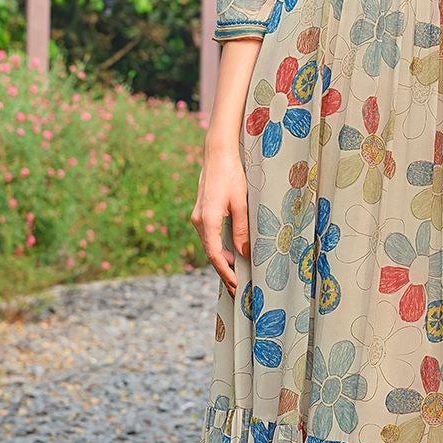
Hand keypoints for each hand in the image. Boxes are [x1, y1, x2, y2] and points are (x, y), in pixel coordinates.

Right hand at [196, 145, 250, 293]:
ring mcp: (198, 217)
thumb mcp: (241, 203)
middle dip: (223, 271)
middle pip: (210, 253)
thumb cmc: (231, 175)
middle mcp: (199, 221)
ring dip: (222, 260)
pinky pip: (210, 236)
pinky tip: (230, 254)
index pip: (215, 254)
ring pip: (210, 245)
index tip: (235, 285)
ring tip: (235, 275)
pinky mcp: (202, 212)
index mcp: (207, 220)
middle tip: (236, 288)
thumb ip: (241, 229)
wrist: (217, 154)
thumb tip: (243, 253)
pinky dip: (219, 248)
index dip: (225, 272)